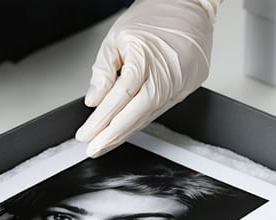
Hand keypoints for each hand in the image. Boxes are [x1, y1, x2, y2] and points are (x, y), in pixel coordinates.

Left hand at [76, 0, 219, 157]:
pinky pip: (162, 109)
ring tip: (106, 142)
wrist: (189, 5)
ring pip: (149, 116)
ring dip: (126, 132)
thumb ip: (103, 71)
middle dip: (112, 137)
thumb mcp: (116, 37)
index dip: (100, 121)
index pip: (117, 100)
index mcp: (145, 60)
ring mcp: (181, 83)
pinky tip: (129, 127)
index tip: (86, 135)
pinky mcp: (190, 86)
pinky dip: (143, 119)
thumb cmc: (155, 16)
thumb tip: (93, 100)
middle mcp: (166, 75)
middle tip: (94, 149)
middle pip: (135, 116)